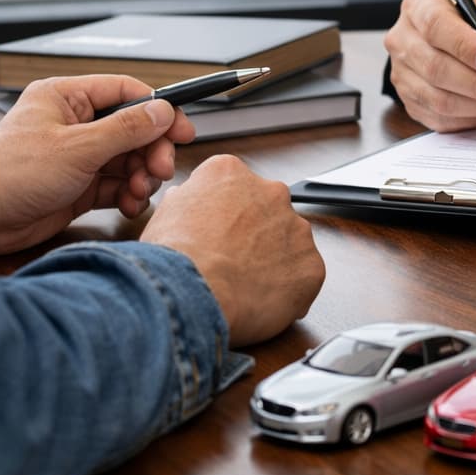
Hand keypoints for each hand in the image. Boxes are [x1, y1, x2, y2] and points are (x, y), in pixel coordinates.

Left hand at [0, 75, 196, 254]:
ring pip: (128, 159)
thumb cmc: (10, 174)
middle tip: (161, 169)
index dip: (157, 110)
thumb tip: (161, 111)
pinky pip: (117, 185)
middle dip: (151, 150)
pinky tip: (131, 204)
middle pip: (133, 129)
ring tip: (140, 191)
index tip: (181, 129)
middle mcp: (74, 124)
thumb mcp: (77, 148)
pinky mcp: (79, 186)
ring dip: (142, 176)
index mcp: (67, 98)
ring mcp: (78, 156)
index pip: (125, 92)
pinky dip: (129, 194)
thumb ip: (125, 129)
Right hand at [141, 155, 324, 344]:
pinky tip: (261, 301)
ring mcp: (296, 228)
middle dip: (253, 234)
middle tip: (231, 261)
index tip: (216, 233)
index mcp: (230, 173)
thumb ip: (186, 200)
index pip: (233, 186)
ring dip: (273, 260)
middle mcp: (270, 192)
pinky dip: (288, 290)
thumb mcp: (164, 214)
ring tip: (244, 285)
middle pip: (266, 211)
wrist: (193, 293)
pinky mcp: (311, 264)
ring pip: (288, 243)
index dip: (223, 214)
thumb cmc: (174, 257)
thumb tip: (186, 200)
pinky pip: (303, 276)